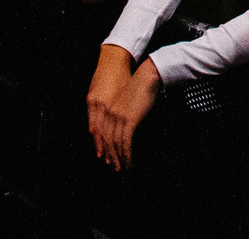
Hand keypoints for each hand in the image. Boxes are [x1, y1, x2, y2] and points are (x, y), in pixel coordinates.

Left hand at [86, 50, 158, 170]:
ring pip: (115, 145)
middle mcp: (109, 115)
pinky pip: (125, 142)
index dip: (104, 149)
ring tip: (123, 171)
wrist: (147, 76)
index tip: (108, 161)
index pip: (101, 135)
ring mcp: (117, 117)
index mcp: (106, 110)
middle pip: (107, 142)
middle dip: (111, 159)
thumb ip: (122, 113)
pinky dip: (126, 155)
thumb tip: (126, 126)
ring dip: (119, 160)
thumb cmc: (140, 86)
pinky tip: (129, 163)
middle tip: (116, 171)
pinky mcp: (128, 120)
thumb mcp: (126, 100)